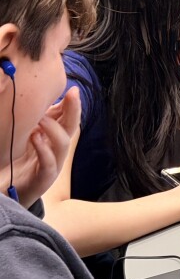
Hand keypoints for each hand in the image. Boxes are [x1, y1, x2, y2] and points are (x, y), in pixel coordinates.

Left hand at [11, 87, 80, 207]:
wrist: (7, 190)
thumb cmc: (14, 163)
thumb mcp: (25, 137)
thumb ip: (36, 121)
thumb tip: (39, 99)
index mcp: (52, 138)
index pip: (67, 118)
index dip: (71, 104)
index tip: (72, 89)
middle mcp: (56, 150)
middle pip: (71, 128)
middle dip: (73, 110)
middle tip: (72, 95)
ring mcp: (52, 164)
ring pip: (63, 144)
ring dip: (54, 129)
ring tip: (42, 118)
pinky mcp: (43, 178)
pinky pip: (49, 163)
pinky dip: (44, 149)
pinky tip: (35, 138)